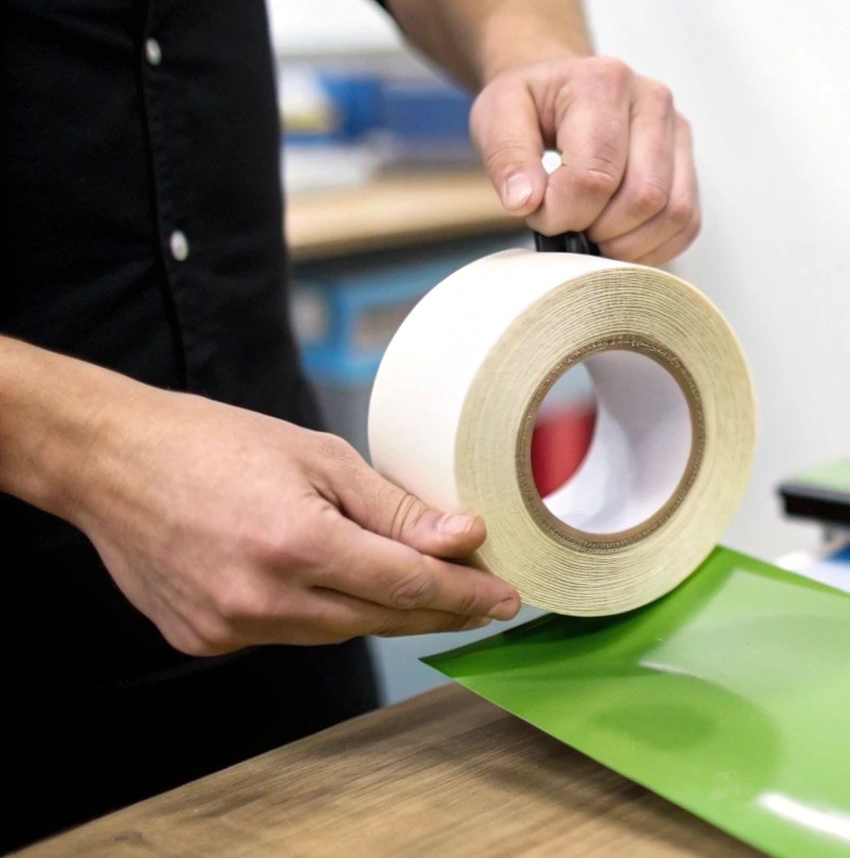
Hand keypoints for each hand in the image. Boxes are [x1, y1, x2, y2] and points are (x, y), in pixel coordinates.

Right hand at [65, 386, 520, 656]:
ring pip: (335, 632)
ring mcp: (228, 628)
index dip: (465, 594)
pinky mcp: (203, 641)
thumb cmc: (214, 443)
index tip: (505, 598)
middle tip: (482, 598)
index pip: (407, 584)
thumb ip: (395, 508)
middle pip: (378, 618)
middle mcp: (261, 598)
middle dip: (436, 609)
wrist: (109, 461)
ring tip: (419, 586)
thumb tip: (464, 537)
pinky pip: (287, 634)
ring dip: (379, 611)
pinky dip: (319, 612)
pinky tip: (328, 583)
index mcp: (296, 545)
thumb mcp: (319, 458)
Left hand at [471, 56, 700, 263]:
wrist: (560, 90)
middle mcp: (653, 101)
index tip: (540, 212)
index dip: (564, 212)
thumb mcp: (496, 115)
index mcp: (604, 81)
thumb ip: (506, 157)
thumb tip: (526, 201)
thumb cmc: (532, 103)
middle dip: (601, 231)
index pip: (596, 175)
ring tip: (593, 233)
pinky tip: (619, 239)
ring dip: (630, 244)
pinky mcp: (688, 162)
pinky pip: (688, 223)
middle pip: (644, 197)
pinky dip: (654, 246)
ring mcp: (678, 132)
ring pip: (674, 213)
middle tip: (569, 225)